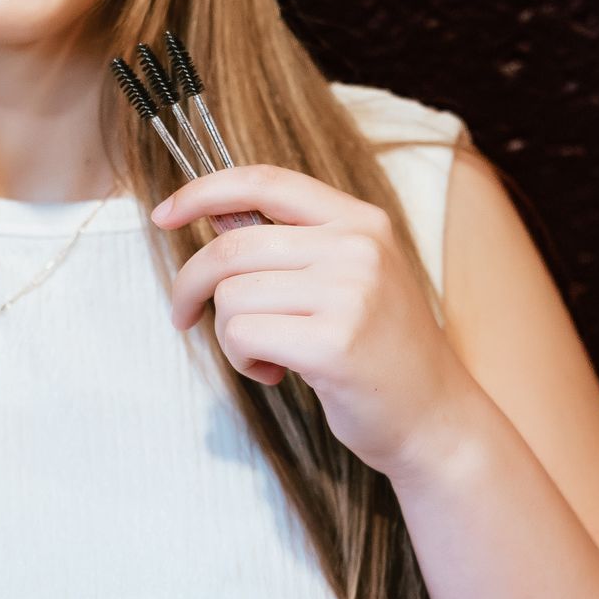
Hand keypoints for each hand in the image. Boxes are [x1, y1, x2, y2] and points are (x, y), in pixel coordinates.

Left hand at [151, 164, 477, 478]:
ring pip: (231, 296)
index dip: (203, 191)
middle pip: (231, 247)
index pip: (265, 181)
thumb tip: (213, 219)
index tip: (164, 214)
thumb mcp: (349, 278)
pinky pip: (242, 335)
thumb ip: (291, 245)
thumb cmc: (379, 350)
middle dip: (190, 285)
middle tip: (183, 316)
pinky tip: (275, 372)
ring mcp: (350, 293)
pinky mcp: (334, 343)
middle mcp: (357, 247)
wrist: (435, 417)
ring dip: (230, 335)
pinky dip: (242, 359)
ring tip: (266, 355)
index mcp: (360, 220)